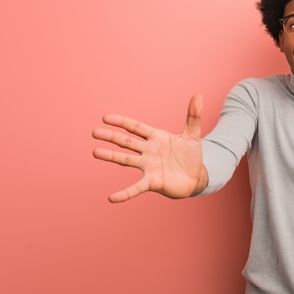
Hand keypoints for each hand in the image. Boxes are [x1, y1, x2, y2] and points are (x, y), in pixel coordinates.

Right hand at [92, 94, 207, 202]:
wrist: (195, 177)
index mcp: (156, 138)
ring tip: (95, 152)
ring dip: (111, 156)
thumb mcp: (193, 135)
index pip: (135, 127)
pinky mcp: (152, 182)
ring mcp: (148, 167)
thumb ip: (193, 116)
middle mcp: (148, 151)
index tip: (106, 118)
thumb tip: (198, 95)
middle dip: (111, 136)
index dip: (122, 122)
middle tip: (95, 132)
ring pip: (126, 160)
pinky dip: (124, 194)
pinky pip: (136, 188)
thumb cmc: (191, 155)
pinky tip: (112, 198)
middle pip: (127, 142)